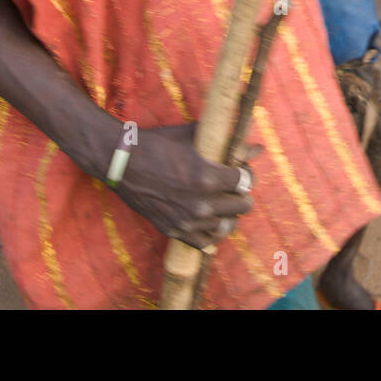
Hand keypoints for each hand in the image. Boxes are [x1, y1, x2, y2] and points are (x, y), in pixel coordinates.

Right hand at [111, 123, 252, 249]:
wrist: (122, 162)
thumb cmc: (158, 144)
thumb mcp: (194, 137)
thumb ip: (229, 143)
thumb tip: (258, 147)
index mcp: (208, 177)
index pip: (246, 182)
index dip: (244, 175)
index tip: (238, 171)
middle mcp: (201, 203)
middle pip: (243, 206)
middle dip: (240, 194)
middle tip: (232, 188)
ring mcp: (187, 221)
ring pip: (228, 226)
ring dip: (228, 214)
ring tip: (221, 204)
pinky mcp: (174, 231)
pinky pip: (205, 243)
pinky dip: (211, 233)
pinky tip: (209, 220)